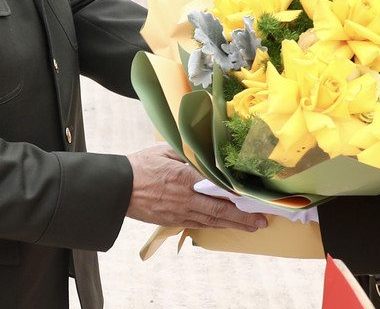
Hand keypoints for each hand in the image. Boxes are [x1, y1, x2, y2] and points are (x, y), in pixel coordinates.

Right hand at [126, 145, 265, 231]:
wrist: (118, 188)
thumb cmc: (141, 166)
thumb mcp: (166, 151)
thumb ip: (188, 154)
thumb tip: (206, 153)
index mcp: (186, 178)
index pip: (219, 190)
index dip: (238, 197)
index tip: (254, 199)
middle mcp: (186, 198)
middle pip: (220, 211)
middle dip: (243, 218)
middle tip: (261, 222)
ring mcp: (180, 212)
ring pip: (212, 221)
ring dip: (233, 225)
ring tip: (250, 227)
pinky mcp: (172, 220)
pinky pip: (198, 225)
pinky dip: (215, 226)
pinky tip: (224, 225)